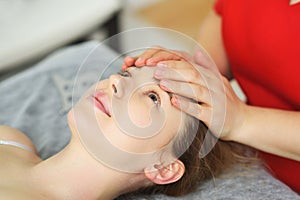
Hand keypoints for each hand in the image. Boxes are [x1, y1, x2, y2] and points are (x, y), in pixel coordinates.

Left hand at [122, 47, 245, 140]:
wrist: (243, 122)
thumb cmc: (225, 101)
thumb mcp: (218, 81)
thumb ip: (207, 67)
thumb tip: (196, 50)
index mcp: (212, 77)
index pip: (191, 66)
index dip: (174, 63)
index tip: (157, 63)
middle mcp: (214, 86)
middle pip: (192, 75)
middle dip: (173, 72)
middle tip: (155, 71)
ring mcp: (215, 101)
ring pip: (196, 91)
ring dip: (178, 86)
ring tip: (162, 84)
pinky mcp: (215, 117)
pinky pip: (199, 110)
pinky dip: (187, 106)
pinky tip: (174, 102)